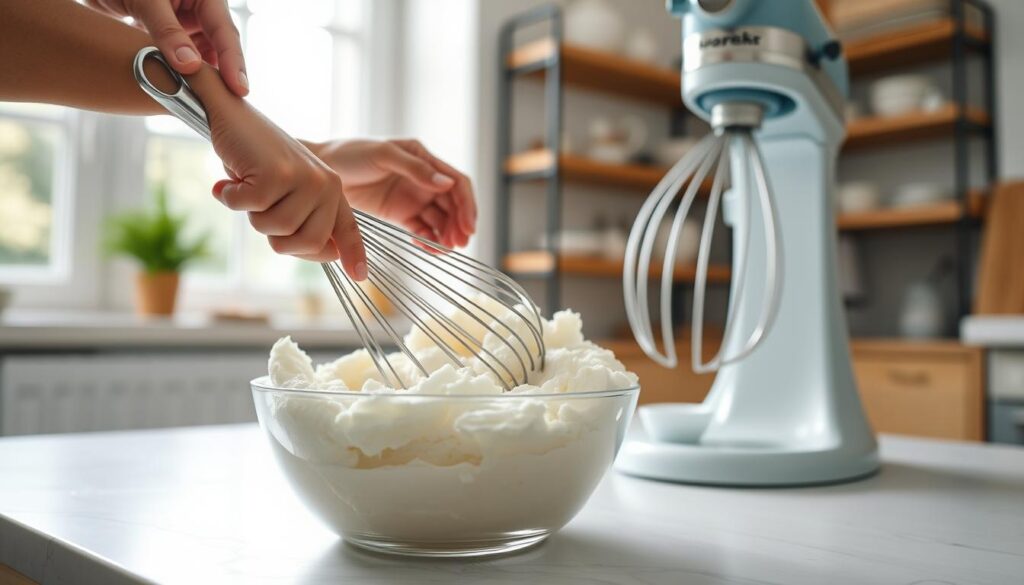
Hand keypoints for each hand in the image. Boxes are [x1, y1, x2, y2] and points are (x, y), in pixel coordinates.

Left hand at [86, 0, 247, 95]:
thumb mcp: (146, 0)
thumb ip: (168, 31)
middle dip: (221, 75)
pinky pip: (181, 57)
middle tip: (226, 105)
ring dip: (199, 76)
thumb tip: (190, 66)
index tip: (238, 89)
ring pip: (201, 55)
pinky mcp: (170, 33)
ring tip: (203, 102)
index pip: (226, 33)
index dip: (234, 63)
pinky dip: (179, 73)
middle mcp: (200, 9)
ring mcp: (186, 22)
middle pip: (219, 47)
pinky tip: (178, 90)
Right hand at [206, 99, 365, 279]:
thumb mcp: (288, 192)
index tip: (359, 276)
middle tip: (262, 209)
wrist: (231, 115)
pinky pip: (252, 210)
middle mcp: (326, 183)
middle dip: (277, 238)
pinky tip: (230, 179)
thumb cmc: (257, 159)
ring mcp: (305, 178)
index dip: (353, 253)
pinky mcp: (278, 174)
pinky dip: (231, 198)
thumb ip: (305, 219)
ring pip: (277, 231)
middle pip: (307, 243)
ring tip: (248, 186)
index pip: (347, 228)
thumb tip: (330, 254)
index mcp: (332, 189)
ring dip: (251, 215)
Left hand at [309, 140, 476, 248]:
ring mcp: (413, 197)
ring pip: (440, 219)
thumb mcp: (384, 155)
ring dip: (447, 235)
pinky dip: (429, 240)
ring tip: (445, 250)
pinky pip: (422, 229)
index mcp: (425, 159)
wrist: (322, 170)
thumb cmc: (350, 153)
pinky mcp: (400, 214)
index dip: (467, 205)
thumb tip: (447, 184)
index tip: (468, 227)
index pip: (457, 183)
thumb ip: (416, 169)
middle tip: (459, 244)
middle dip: (459, 224)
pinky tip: (430, 249)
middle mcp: (424, 179)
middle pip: (453, 205)